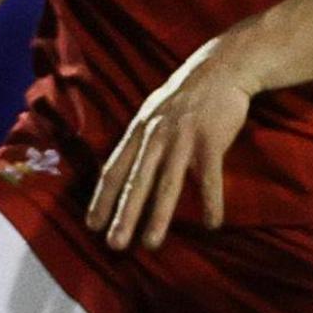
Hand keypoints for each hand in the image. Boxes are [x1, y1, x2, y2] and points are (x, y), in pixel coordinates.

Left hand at [90, 43, 254, 250]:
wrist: (220, 67)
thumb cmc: (184, 97)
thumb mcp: (152, 113)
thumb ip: (138, 142)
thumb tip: (119, 171)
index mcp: (139, 131)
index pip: (114, 170)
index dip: (102, 199)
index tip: (92, 226)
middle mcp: (156, 136)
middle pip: (136, 182)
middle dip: (123, 215)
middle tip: (115, 245)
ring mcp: (183, 138)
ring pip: (167, 184)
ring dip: (159, 216)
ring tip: (151, 244)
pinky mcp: (210, 140)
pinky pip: (209, 177)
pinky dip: (211, 202)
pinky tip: (211, 224)